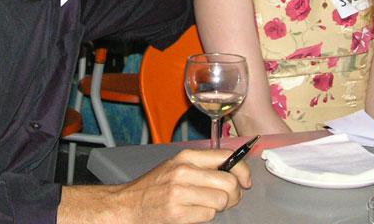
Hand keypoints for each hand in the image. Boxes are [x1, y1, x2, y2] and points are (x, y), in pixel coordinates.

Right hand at [59, 149, 251, 223]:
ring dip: (219, 207)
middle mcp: (183, 171)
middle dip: (235, 194)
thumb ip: (203, 165)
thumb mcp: (177, 166)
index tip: (245, 181)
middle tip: (228, 199)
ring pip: (221, 201)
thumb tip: (235, 170)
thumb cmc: (155, 187)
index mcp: (186, 157)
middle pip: (229, 182)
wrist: (128, 205)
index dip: (243, 170)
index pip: (226, 157)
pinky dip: (206, 216)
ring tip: (206, 205)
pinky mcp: (178, 213)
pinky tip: (194, 213)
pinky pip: (209, 215)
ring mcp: (180, 192)